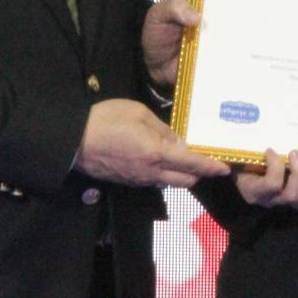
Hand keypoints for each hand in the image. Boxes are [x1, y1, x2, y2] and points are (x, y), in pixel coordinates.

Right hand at [76, 98, 229, 187]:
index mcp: (156, 153)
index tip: (225, 168)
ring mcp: (138, 180)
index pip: (192, 164)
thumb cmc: (106, 119)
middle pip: (185, 180)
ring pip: (169, 183)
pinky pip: (153, 182)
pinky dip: (164, 175)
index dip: (211, 167)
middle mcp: (151, 172)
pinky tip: (161, 161)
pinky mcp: (127, 182)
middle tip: (206, 160)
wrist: (72, 141)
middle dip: (199, 173)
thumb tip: (180, 143)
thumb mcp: (139, 113)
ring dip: (181, 175)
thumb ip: (163, 130)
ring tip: (185, 159)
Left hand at [142, 0, 297, 89]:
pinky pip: (257, 45)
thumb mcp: (159, 17)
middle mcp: (225, 11)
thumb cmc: (158, 38)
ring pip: (260, 14)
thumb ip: (173, 9)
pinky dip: (274, 40)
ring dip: (280, 3)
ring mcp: (233, 32)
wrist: (157, 75)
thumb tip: (196, 16)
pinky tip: (291, 37)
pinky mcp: (237, 54)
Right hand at [235, 148, 297, 212]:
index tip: (270, 149)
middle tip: (294, 152)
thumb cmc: (238, 160)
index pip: (269, 186)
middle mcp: (268, 200)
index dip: (276, 167)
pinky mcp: (294, 201)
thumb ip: (235, 151)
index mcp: (251, 189)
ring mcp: (282, 202)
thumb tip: (230, 132)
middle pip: (290, 195)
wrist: (237, 172)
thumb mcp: (235, 156)